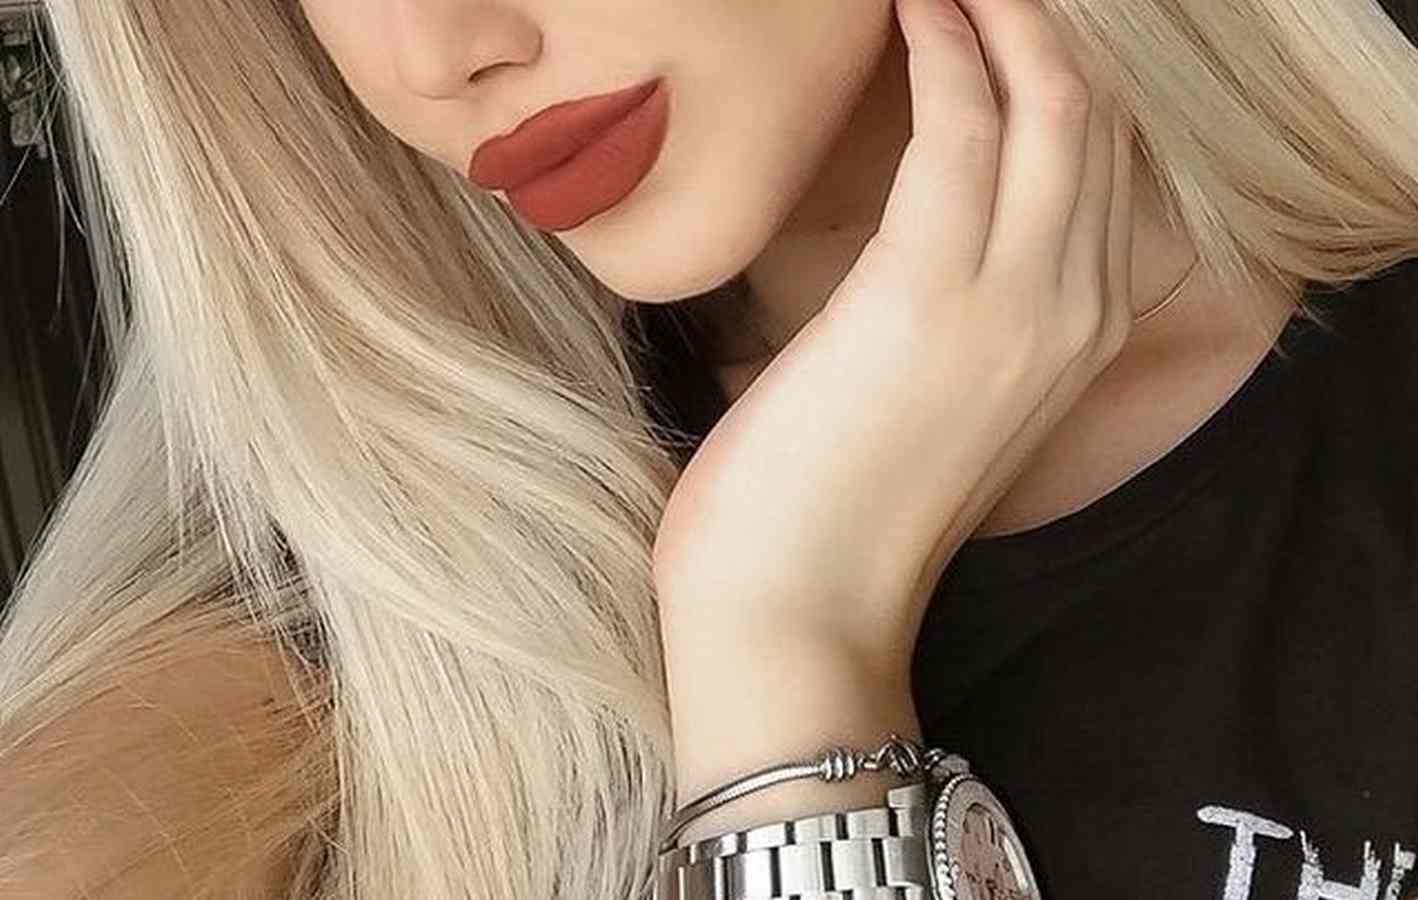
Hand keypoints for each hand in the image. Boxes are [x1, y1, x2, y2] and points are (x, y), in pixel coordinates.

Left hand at [653, 0, 1136, 669]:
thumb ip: (956, 318)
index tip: (1004, 23)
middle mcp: (1075, 310)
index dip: (1057, 79)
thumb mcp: (925, 403)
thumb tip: (923, 244)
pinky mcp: (928, 295)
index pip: (1100, 168)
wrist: (794, 615)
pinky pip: (962, 130)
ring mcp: (1016, 303)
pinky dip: (942, 53)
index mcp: (1078, 337)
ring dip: (997, 17)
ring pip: (1046, 107)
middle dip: (1041, 28)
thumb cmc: (832, 511)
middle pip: (1094, 121)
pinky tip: (911, 12)